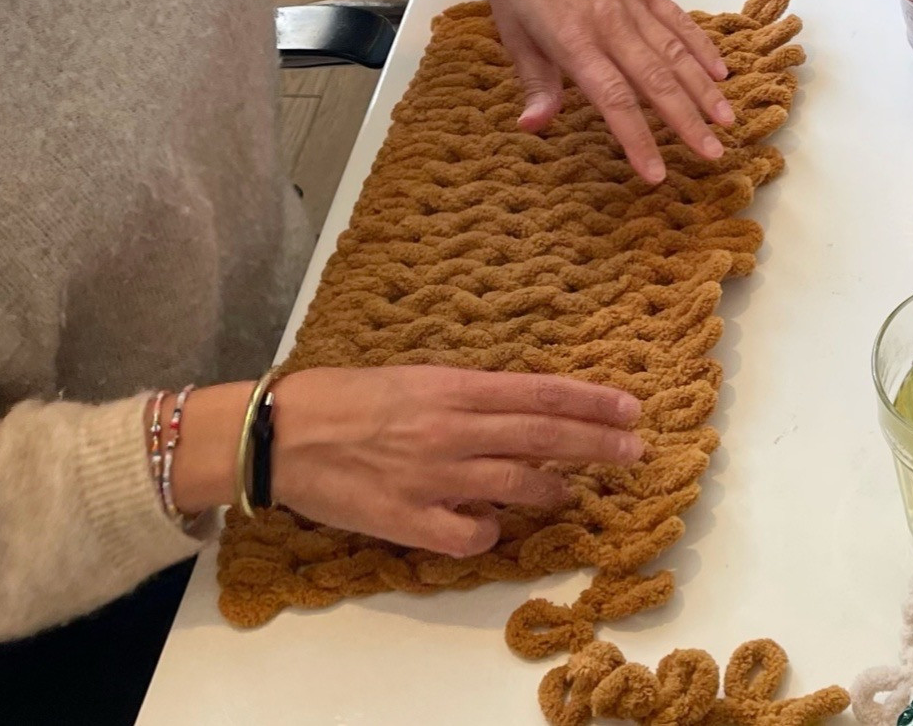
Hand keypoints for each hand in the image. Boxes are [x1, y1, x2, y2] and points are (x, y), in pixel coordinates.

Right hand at [169, 367, 643, 556]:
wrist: (277, 434)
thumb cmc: (343, 397)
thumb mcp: (414, 378)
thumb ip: (466, 396)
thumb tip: (517, 411)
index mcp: (453, 387)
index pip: (541, 393)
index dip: (590, 402)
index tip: (629, 409)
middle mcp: (452, 430)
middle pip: (544, 437)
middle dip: (597, 444)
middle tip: (635, 450)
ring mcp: (434, 477)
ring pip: (517, 485)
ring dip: (553, 488)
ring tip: (572, 490)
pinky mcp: (409, 519)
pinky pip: (469, 535)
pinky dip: (488, 532)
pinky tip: (489, 526)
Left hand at [472, 0, 734, 183]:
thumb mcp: (512, 34)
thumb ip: (535, 82)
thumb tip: (535, 127)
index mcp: (574, 41)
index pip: (614, 99)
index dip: (637, 139)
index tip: (656, 173)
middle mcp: (611, 25)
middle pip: (657, 81)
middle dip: (688, 122)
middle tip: (713, 155)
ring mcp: (632, 4)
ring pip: (677, 53)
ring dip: (705, 89)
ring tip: (728, 120)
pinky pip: (679, 21)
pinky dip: (702, 47)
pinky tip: (721, 71)